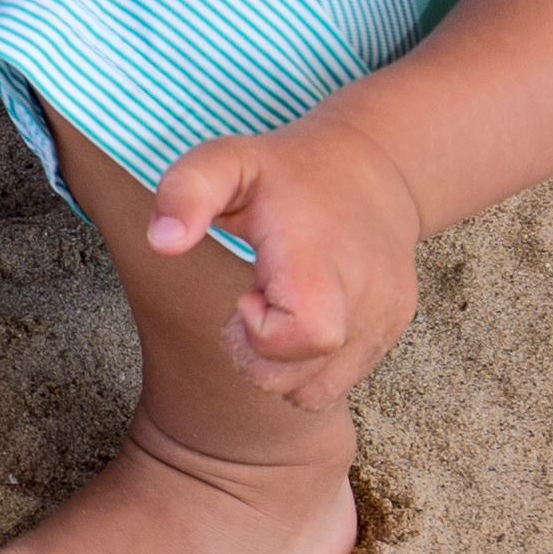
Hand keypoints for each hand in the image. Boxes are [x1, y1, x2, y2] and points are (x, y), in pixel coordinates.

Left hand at [144, 118, 425, 410]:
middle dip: (258, 356)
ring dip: (280, 366)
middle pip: (302, 381)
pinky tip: (301, 316)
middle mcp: (367, 294)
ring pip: (316, 393)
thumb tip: (161, 243)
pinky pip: (337, 382)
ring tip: (280, 307)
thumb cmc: (285, 170)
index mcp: (323, 257)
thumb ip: (186, 193)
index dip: (260, 332)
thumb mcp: (226, 160)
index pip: (307, 334)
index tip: (248, 294)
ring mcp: (385, 318)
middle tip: (255, 301)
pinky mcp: (391, 331)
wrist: (373, 166)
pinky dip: (307, 365)